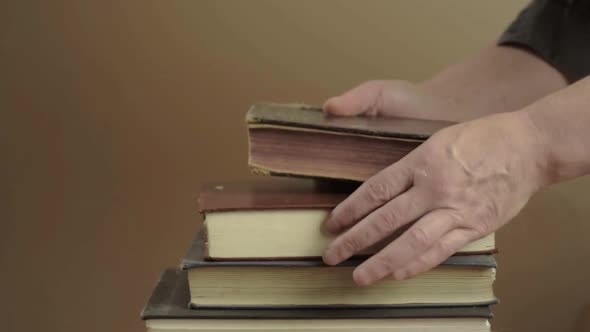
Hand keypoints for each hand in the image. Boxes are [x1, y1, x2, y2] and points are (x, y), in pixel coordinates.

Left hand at [321, 83, 548, 285]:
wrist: (528, 146)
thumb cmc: (482, 137)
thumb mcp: (438, 139)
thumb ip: (412, 165)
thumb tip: (383, 191)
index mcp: (422, 161)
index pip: (376, 189)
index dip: (350, 209)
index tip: (331, 224)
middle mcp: (434, 187)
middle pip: (386, 219)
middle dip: (355, 239)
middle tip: (331, 255)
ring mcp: (455, 209)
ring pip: (411, 242)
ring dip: (382, 262)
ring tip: (359, 275)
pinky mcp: (475, 226)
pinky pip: (441, 251)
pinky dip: (417, 265)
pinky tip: (397, 274)